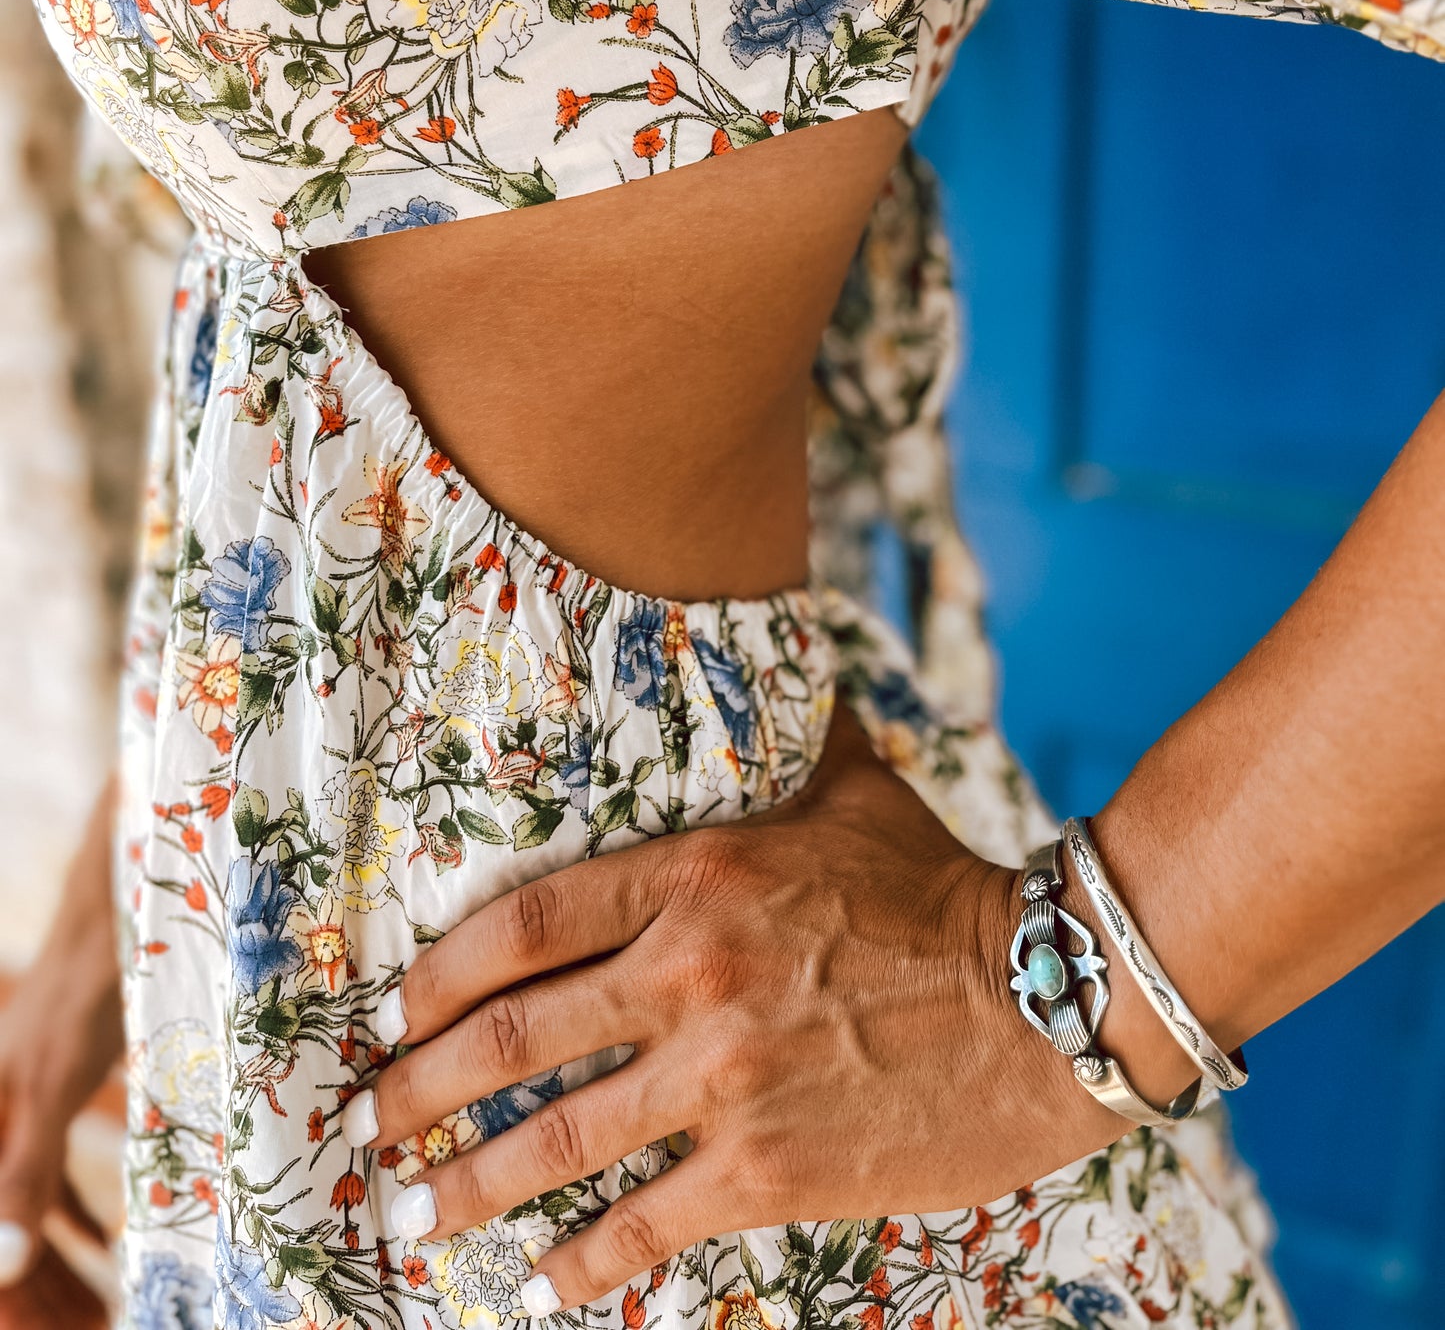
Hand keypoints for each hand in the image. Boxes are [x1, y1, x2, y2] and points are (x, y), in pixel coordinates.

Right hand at [0, 780, 122, 1316]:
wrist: (118, 900)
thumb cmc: (86, 983)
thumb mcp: (55, 1084)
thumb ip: (27, 1174)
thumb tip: (3, 1271)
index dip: (15, 1298)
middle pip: (7, 1232)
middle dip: (41, 1291)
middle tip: (90, 1329)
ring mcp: (25, 1106)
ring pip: (32, 1210)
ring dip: (59, 1265)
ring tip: (102, 1309)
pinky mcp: (60, 1091)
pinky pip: (52, 1174)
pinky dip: (74, 1217)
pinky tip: (105, 1244)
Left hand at [347, 709, 1126, 1307]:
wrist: (1047, 998)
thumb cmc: (942, 889)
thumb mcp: (854, 790)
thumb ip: (786, 739)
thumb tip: (764, 652)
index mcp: (698, 875)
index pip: (526, 923)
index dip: (440, 974)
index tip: (395, 1010)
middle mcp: (691, 973)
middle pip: (511, 1037)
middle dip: (423, 1088)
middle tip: (371, 1119)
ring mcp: (725, 1076)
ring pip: (558, 1139)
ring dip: (472, 1184)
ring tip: (414, 1214)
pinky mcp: (768, 1167)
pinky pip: (645, 1224)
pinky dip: (583, 1259)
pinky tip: (543, 1280)